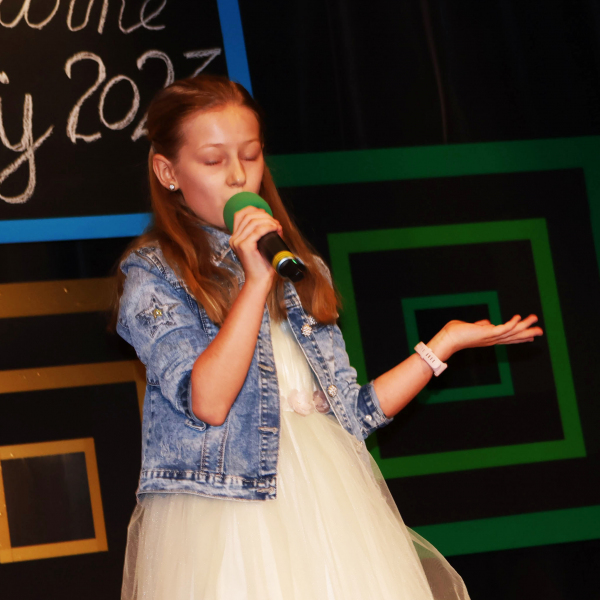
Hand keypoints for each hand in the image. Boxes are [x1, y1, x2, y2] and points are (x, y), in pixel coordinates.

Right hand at [229, 206, 282, 286]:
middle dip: (264, 215)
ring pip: (253, 222)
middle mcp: (234, 239)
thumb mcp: (261, 245)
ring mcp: (238, 242)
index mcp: (235, 238)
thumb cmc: (262, 265)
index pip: (240, 215)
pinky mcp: (244, 246)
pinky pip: (257, 231)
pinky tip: (275, 228)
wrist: (259, 280)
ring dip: (267, 220)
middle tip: (275, 222)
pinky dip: (268, 227)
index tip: (266, 215)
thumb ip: (264, 233)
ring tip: (276, 226)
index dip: (253, 210)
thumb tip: (276, 223)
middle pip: (247, 216)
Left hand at [428, 314, 543, 361]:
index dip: (520, 337)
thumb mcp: (472, 327)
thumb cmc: (456, 333)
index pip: (508, 338)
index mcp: (489, 338)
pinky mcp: (487, 333)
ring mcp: (491, 337)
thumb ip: (481, 325)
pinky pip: (503, 328)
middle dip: (527, 333)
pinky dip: (512, 324)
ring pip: (512, 332)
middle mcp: (492, 340)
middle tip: (540, 331)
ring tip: (534, 319)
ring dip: (524, 326)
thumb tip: (487, 322)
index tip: (531, 337)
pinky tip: (518, 317)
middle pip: (513, 337)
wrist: (447, 339)